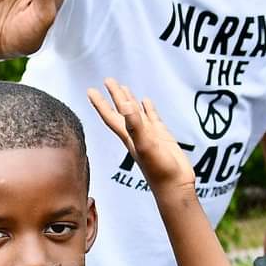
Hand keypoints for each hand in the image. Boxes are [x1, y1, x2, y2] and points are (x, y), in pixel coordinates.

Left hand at [87, 79, 194, 195]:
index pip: (111, 116)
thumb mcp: (146, 145)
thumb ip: (136, 125)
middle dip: (115, 96)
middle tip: (108, 80)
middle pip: (122, 111)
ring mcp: (150, 135)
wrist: (175, 186)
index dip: (100, 103)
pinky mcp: (162, 137)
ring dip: (130, 101)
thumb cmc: (159, 170)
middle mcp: (137, 134)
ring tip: (125, 87)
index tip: (91, 90)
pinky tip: (146, 102)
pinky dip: (149, 109)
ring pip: (137, 114)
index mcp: (129, 136)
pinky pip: (153, 118)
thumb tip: (125, 105)